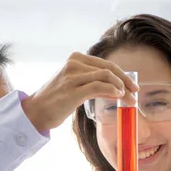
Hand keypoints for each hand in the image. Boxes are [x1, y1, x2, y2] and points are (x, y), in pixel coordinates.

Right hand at [21, 52, 138, 131]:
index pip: (106, 64)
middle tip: (135, 92)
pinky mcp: (72, 90)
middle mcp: (74, 63)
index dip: (122, 74)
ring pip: (106, 76)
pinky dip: (111, 91)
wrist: (35, 112)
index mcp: (76, 59)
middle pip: (109, 68)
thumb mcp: (74, 85)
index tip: (131, 86)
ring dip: (121, 88)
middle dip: (125, 80)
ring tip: (128, 99)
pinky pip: (98, 87)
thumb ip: (92, 83)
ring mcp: (72, 76)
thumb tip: (116, 89)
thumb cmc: (54, 101)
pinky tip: (117, 97)